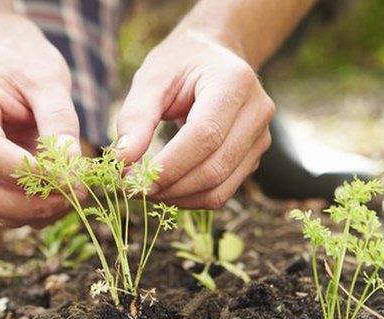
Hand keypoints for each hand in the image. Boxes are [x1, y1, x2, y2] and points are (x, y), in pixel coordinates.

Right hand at [0, 31, 79, 226]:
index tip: (72, 177)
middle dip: (34, 203)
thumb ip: (59, 121)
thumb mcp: (48, 80)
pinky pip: (5, 210)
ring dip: (38, 213)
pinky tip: (64, 195)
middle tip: (78, 194)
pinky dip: (36, 212)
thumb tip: (71, 169)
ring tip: (76, 194)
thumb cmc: (27, 65)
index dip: (31, 172)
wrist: (11, 63)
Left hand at [116, 30, 273, 208]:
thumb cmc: (180, 64)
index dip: (169, 165)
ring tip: (146, 189)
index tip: (131, 179)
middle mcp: (257, 112)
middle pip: (215, 167)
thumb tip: (123, 161)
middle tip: (132, 188)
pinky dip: (190, 198)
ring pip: (220, 188)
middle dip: (169, 186)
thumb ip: (136, 117)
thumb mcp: (152, 78)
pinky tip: (165, 188)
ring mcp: (260, 138)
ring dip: (178, 198)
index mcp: (235, 82)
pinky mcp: (252, 158)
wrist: (214, 56)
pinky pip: (222, 191)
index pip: (205, 135)